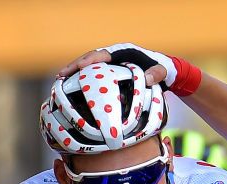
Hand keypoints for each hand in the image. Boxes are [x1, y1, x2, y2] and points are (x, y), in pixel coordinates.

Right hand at [57, 44, 171, 91]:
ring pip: (90, 67)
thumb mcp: (162, 71)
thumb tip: (146, 79)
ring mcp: (111, 64)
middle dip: (75, 65)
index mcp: (123, 52)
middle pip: (90, 58)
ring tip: (61, 82)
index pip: (103, 54)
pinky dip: (84, 80)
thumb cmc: (163, 69)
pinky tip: (73, 89)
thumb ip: (156, 74)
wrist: (165, 71)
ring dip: (75, 73)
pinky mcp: (110, 72)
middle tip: (61, 75)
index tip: (79, 67)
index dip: (90, 60)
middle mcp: (114, 55)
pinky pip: (94, 75)